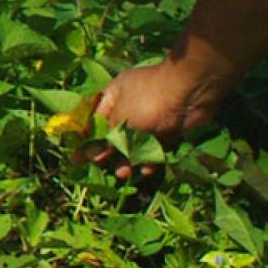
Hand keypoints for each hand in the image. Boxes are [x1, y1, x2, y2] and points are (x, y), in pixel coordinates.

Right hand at [86, 57, 232, 178]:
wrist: (189, 94)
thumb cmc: (147, 101)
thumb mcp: (120, 120)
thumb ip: (105, 138)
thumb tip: (91, 154)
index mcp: (115, 94)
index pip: (95, 118)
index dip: (86, 138)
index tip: (77, 157)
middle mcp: (131, 105)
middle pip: (115, 133)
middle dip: (108, 152)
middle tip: (100, 167)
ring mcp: (150, 117)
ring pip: (135, 143)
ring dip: (128, 159)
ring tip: (123, 173)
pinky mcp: (167, 129)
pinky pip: (153, 148)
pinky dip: (149, 159)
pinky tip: (145, 170)